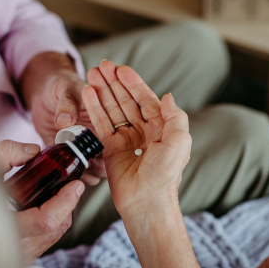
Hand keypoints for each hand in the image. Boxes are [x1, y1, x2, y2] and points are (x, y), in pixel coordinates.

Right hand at [0, 140, 83, 263]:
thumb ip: (6, 153)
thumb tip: (33, 151)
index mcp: (2, 228)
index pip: (45, 221)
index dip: (65, 202)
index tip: (75, 185)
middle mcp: (14, 247)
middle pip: (57, 227)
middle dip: (67, 203)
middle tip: (69, 184)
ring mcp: (21, 255)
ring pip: (55, 234)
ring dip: (61, 212)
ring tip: (56, 192)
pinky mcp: (25, 256)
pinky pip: (48, 238)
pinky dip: (52, 221)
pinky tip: (43, 205)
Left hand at [22, 52, 104, 185]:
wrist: (43, 92)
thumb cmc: (62, 85)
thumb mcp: (66, 88)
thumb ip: (67, 103)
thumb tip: (64, 120)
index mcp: (105, 124)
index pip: (115, 144)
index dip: (108, 154)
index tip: (95, 155)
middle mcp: (97, 140)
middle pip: (106, 163)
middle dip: (97, 168)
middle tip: (83, 164)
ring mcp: (82, 149)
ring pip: (92, 171)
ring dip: (84, 174)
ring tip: (71, 169)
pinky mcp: (66, 155)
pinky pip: (71, 170)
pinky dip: (67, 174)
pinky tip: (60, 169)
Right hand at [82, 60, 190, 217]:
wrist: (147, 201)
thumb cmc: (165, 175)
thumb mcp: (180, 142)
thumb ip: (176, 117)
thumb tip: (168, 97)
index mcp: (162, 128)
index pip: (146, 99)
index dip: (134, 83)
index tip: (121, 69)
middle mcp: (144, 132)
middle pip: (127, 101)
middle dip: (114, 83)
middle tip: (102, 66)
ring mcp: (127, 140)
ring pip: (112, 110)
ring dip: (102, 92)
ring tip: (91, 74)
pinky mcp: (111, 150)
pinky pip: (101, 125)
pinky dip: (94, 109)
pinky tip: (88, 93)